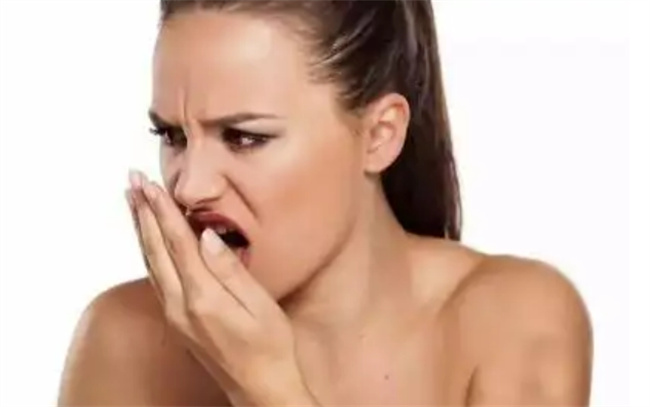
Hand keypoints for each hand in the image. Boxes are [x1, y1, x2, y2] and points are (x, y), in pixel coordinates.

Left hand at [125, 170, 316, 405]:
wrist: (260, 390)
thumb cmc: (269, 348)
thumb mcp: (260, 306)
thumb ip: (230, 269)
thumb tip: (207, 236)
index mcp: (203, 297)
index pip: (177, 243)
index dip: (162, 211)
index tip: (150, 184)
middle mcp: (180, 306)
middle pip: (154, 249)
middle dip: (142, 212)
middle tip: (131, 181)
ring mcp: (175, 315)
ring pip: (150, 262)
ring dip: (140, 229)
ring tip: (133, 202)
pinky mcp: (177, 321)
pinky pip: (156, 277)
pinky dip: (148, 251)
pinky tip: (148, 240)